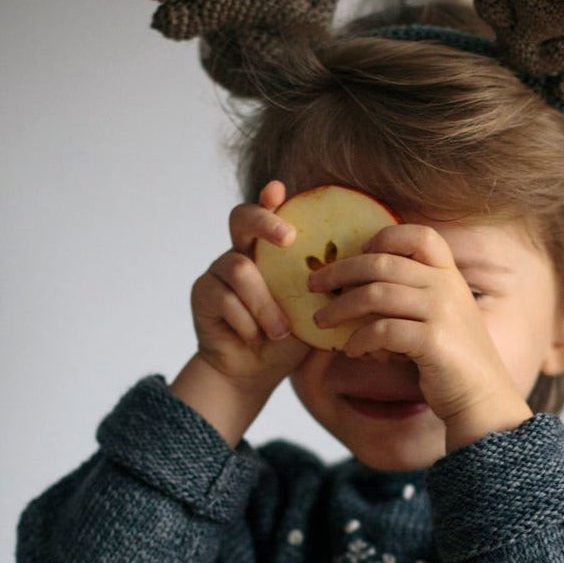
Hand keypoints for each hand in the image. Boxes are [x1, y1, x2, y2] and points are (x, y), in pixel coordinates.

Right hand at [171, 181, 308, 445]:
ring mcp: (218, 271)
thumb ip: (327, 288)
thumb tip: (361, 270)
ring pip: (239, 268)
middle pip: (241, 217)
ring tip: (279, 331)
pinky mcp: (202, 293)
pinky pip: (225, 299)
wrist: (253, 372)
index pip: (268, 213)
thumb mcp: (314, 312)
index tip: (279, 191)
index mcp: (269, 251)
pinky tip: (253, 338)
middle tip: (289, 238)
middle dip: (265, 222)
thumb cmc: (288, 338)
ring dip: (264, 304)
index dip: (269, 199)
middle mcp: (242, 252)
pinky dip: (247, 323)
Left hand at [308, 223, 532, 448]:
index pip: (419, 235)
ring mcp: (442, 312)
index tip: (358, 252)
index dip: (384, 237)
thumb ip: (412, 295)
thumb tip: (356, 286)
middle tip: (313, 283)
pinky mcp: (433, 342)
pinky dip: (359, 340)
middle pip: (382, 262)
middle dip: (340, 271)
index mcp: (449, 275)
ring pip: (375, 294)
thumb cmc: (452, 360)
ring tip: (321, 320)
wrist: (483, 399)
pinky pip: (381, 330)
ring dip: (340, 307)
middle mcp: (447, 286)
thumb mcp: (440, 316)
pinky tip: (351, 350)